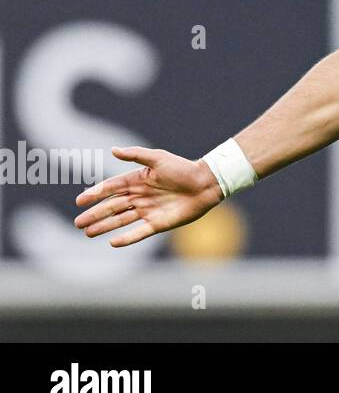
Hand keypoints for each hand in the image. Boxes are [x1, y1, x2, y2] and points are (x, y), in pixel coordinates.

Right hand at [74, 146, 223, 247]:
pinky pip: (139, 232)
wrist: (206, 184)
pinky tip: (112, 242)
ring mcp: (147, 211)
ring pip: (121, 220)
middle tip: (78, 223)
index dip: (95, 194)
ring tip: (87, 233)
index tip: (79, 201)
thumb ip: (136, 155)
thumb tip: (113, 149)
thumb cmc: (183, 168)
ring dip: (104, 227)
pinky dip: (126, 238)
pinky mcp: (158, 223)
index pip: (111, 188)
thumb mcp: (158, 158)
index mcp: (137, 180)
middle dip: (94, 215)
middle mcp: (139, 197)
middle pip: (112, 207)